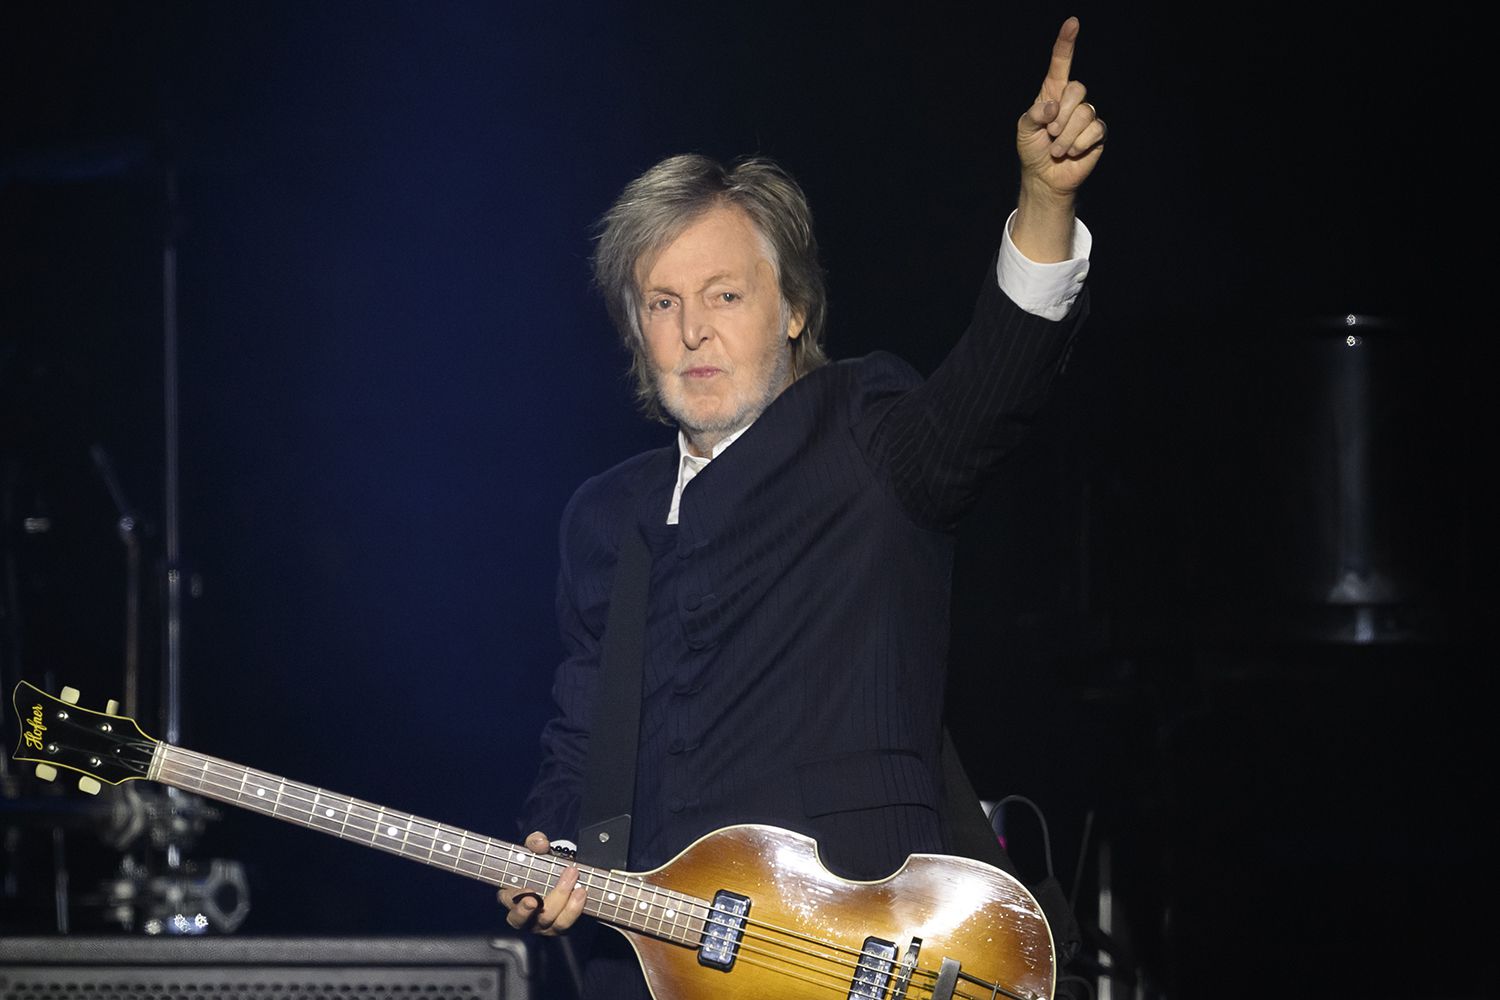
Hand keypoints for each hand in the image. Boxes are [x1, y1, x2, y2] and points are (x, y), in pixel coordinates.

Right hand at [498, 831, 586, 935]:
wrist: (550, 876)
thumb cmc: (536, 866)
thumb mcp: (532, 850)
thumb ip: (533, 843)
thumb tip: (541, 844)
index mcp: (512, 899)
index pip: (511, 905)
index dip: (520, 905)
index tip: (531, 896)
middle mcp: (526, 917)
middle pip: (538, 917)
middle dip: (556, 897)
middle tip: (569, 877)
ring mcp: (543, 925)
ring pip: (556, 924)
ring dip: (570, 906)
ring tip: (580, 889)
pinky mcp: (560, 926)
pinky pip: (568, 923)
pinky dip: (577, 909)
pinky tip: (582, 895)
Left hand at [1016, 16, 1105, 198]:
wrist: (1044, 177)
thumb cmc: (1032, 150)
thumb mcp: (1023, 130)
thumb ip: (1033, 114)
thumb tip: (1052, 105)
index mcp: (1052, 93)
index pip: (1061, 64)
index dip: (1066, 43)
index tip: (1072, 23)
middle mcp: (1072, 101)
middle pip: (1077, 89)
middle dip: (1061, 115)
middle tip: (1050, 133)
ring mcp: (1087, 115)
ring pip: (1084, 114)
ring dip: (1066, 136)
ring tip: (1057, 149)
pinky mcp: (1097, 133)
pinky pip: (1094, 130)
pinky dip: (1078, 145)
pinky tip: (1071, 152)